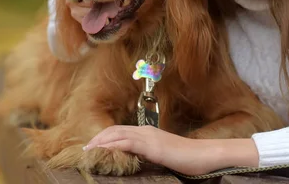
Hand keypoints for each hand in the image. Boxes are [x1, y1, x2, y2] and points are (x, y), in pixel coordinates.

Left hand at [83, 125, 258, 175]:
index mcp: (148, 132)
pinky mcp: (152, 146)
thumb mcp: (162, 155)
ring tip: (89, 149)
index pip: (121, 131)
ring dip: (101, 141)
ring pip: (118, 134)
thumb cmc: (186, 158)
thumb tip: (134, 159)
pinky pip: (128, 142)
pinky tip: (105, 150)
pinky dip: (113, 145)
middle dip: (98, 138)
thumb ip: (148, 154)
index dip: (106, 136)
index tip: (93, 145)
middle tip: (85, 148)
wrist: (202, 155)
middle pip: (115, 130)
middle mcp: (146, 130)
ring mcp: (149, 136)